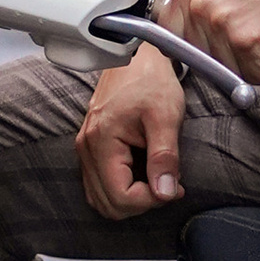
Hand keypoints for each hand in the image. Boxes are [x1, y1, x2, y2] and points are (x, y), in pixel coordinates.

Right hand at [75, 45, 183, 217]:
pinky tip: (144, 175)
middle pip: (108, 205)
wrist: (135, 54)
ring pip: (102, 199)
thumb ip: (165, 157)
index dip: (150, 200)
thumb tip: (165, 193)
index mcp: (102, 141)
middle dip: (141, 203)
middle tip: (167, 185)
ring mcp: (85, 148)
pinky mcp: (91, 147)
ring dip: (131, 199)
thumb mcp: (166, 116)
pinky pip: (100, 185)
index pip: (120, 197)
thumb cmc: (150, 79)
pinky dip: (122, 189)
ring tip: (157, 180)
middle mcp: (86, 148)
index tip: (174, 186)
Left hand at [152, 0, 259, 76]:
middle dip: (224, 51)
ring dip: (248, 61)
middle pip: (201, 56)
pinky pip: (252, 75)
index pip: (173, 36)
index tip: (219, 28)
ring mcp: (223, 25)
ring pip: (227, 68)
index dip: (196, 39)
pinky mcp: (247, 43)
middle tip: (246, 27)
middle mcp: (201, 5)